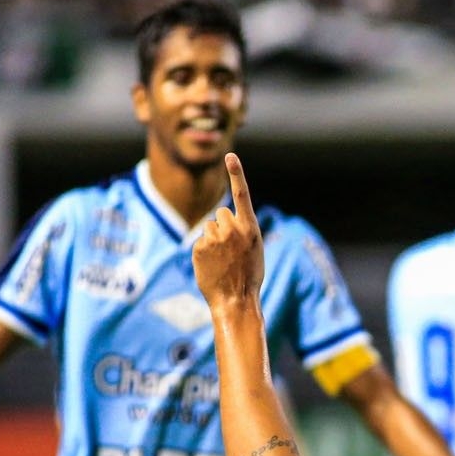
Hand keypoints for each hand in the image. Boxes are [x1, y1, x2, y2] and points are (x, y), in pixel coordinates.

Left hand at [193, 152, 264, 307]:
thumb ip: (243, 230)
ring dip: (214, 239)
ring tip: (222, 259)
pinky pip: (201, 240)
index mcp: (251, 229)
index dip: (237, 173)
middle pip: (221, 213)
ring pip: (210, 227)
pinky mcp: (199, 247)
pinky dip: (204, 251)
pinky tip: (213, 265)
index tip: (230, 155)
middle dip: (223, 225)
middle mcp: (232, 229)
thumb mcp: (255, 250)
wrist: (235, 300)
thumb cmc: (249, 276)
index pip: (242, 194)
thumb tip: (225, 218)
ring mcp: (214, 238)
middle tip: (231, 248)